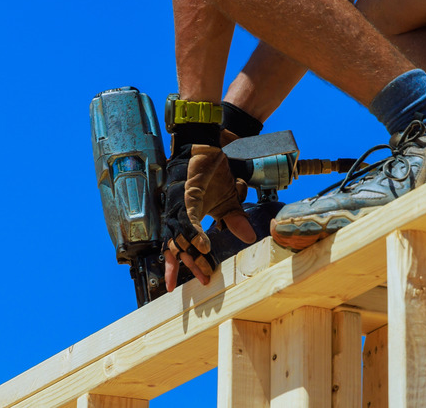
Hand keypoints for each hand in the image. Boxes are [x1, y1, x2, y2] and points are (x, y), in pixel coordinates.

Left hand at [162, 144, 255, 290]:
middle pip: (178, 245)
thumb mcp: (227, 199)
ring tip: (202, 269)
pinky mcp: (188, 194)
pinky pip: (189, 219)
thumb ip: (233, 219)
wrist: (211, 141)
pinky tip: (203, 246)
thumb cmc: (214, 168)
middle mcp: (179, 212)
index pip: (180, 245)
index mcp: (185, 215)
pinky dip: (195, 234)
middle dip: (189, 265)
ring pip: (181, 235)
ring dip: (193, 253)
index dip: (183, 264)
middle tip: (200, 281)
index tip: (188, 284)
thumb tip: (247, 237)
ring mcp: (181, 204)